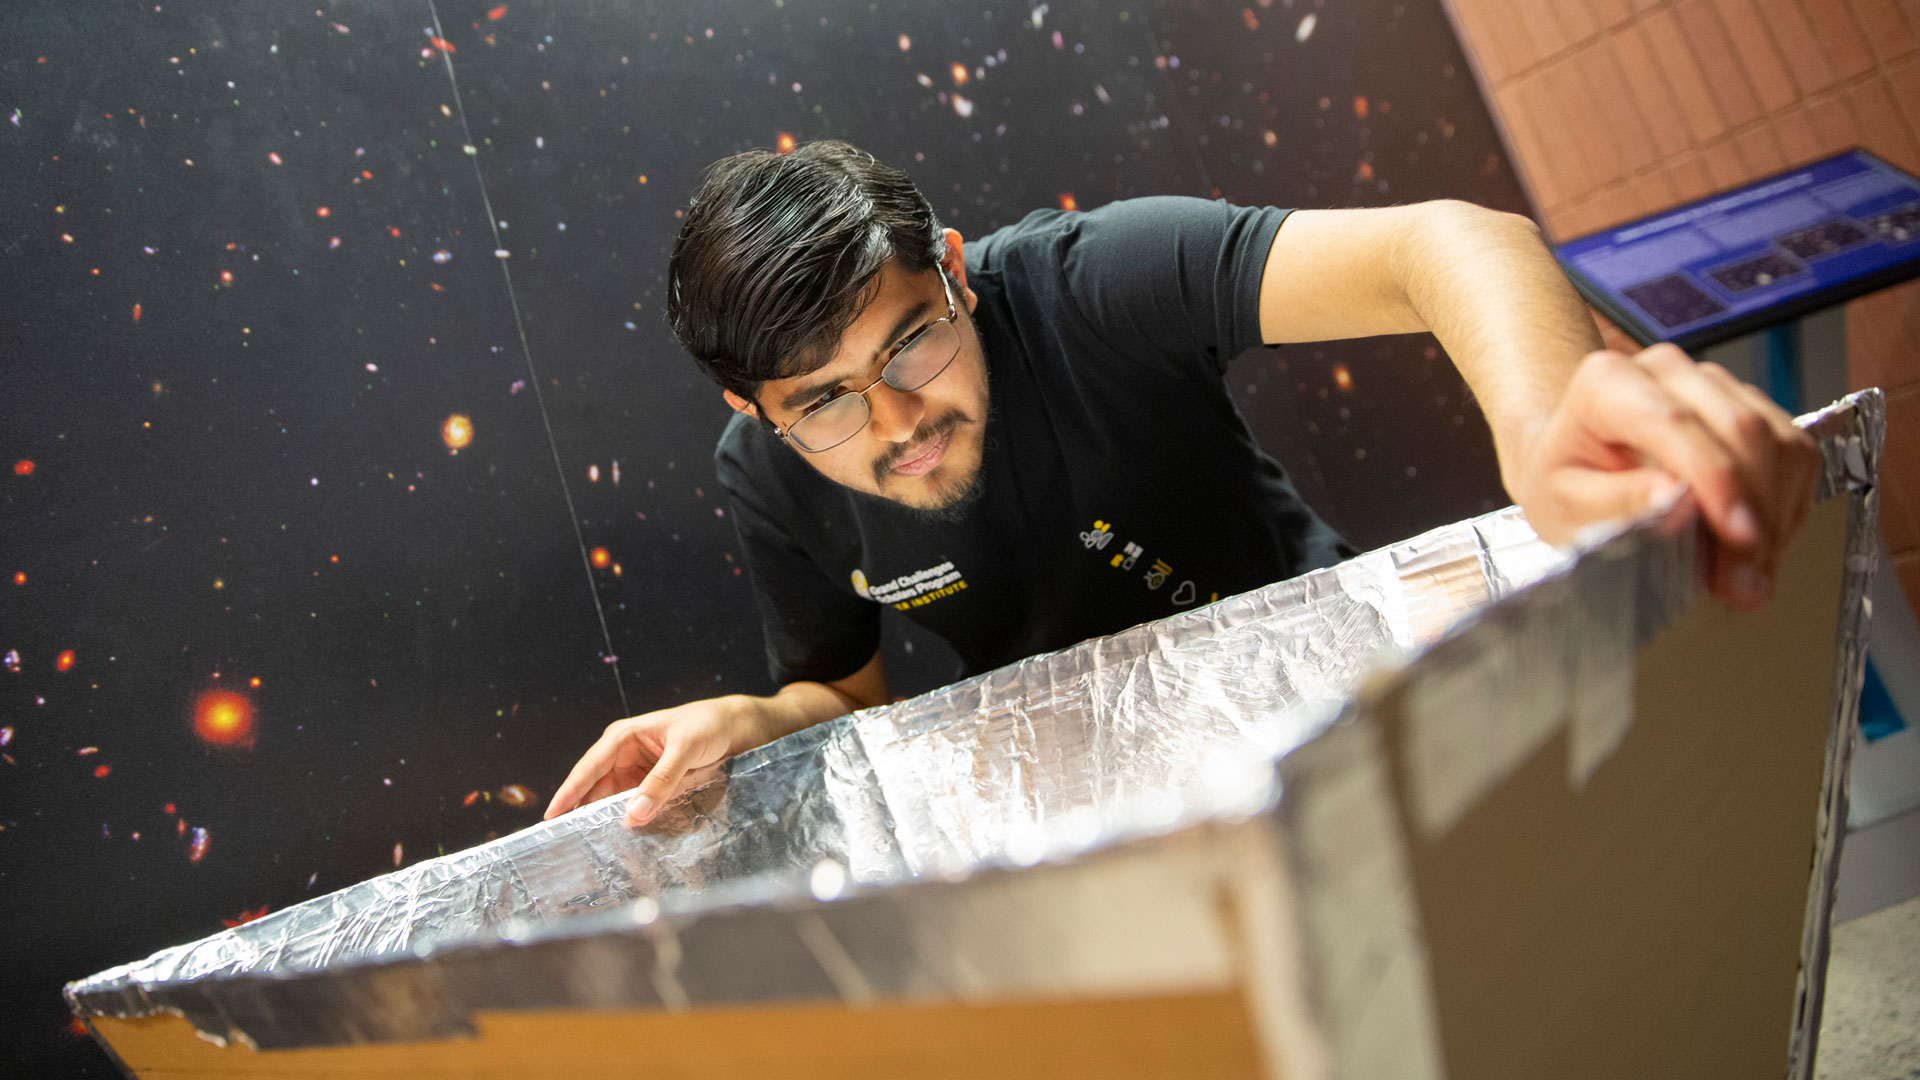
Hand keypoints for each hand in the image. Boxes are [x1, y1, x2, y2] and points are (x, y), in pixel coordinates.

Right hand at [543, 695, 764, 826]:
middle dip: (584, 814)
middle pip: (597, 790)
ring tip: (592, 849)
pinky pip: (638, 808)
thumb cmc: (708, 725)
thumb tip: (634, 814)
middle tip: (568, 844)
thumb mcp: (685, 748)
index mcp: (623, 738)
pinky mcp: (655, 788)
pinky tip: (626, 841)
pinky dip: (632, 822)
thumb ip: (662, 780)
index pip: (588, 769)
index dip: (568, 794)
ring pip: (616, 803)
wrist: (739, 727)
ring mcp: (639, 775)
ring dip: (608, 821)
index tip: (551, 818)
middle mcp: (625, 757)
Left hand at [1504, 344, 1819, 610]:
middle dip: (1756, 512)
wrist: (1573, 458)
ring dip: (1777, 514)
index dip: (1718, 483)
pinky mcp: (1749, 403)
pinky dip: (1787, 503)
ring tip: (1752, 574)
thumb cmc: (1564, 482)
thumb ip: (1616, 503)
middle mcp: (1665, 371)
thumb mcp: (1565, 505)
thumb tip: (1673, 498)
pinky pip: (1795, 449)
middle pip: (1741, 429)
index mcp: (1607, 384)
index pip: (1676, 424)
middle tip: (1747, 582)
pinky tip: (1761, 544)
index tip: (1740, 538)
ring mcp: (1712, 382)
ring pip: (1778, 439)